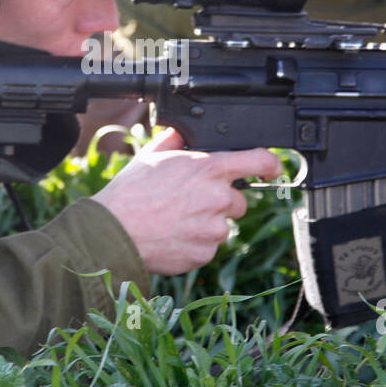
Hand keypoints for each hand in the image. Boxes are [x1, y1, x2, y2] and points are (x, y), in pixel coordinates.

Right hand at [92, 127, 282, 275]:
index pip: (259, 161)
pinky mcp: (205, 253)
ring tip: (175, 220)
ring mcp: (214, 229)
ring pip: (223, 226)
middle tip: (190, 202)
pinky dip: (196, 244)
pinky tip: (173, 236)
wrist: (113, 232)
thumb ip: (178, 141)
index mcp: (210, 169)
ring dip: (207, 224)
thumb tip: (187, 133)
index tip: (271, 169)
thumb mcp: (153, 155)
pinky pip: (209, 247)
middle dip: (221, 201)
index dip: (270, 164)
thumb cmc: (130, 192)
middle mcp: (218, 198)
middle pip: (239, 200)